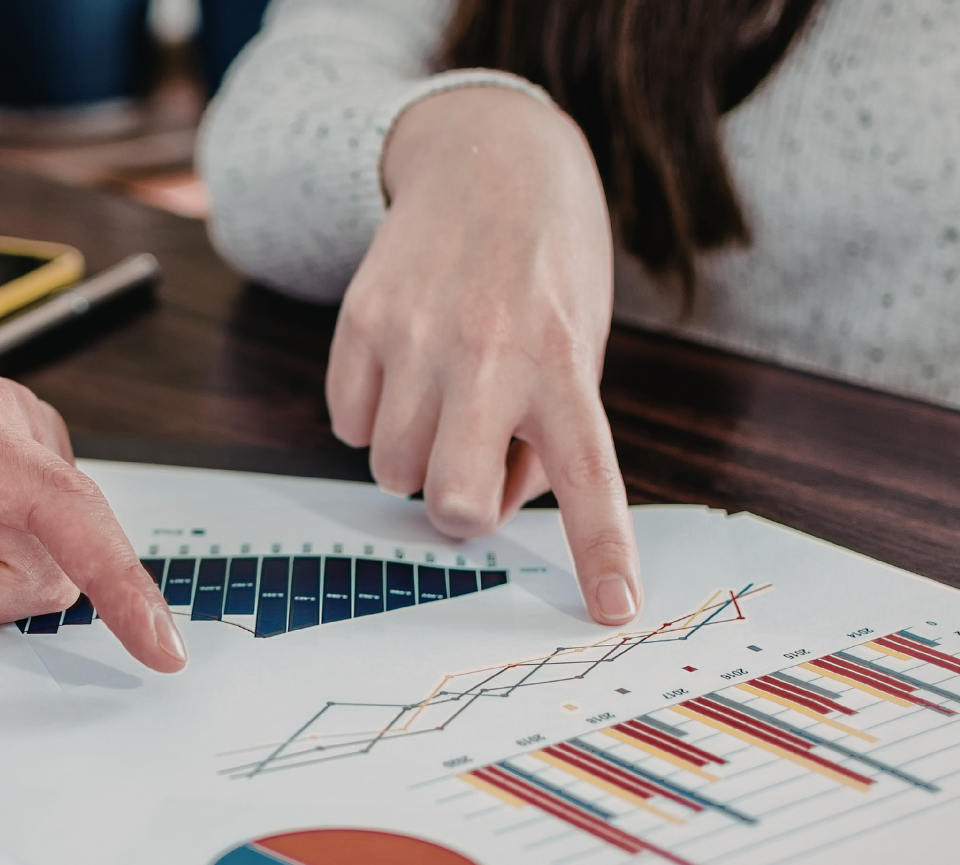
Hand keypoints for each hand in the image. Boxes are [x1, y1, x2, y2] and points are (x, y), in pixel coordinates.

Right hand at [330, 86, 641, 623]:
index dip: (600, 552)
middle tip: (470, 469)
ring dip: (413, 457)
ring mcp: (416, 338)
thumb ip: (543, 431)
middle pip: (453, 501)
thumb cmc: (543, 268)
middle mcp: (490, 354)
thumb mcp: (577, 343)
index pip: (589, 478)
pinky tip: (400, 369)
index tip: (614, 609)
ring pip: (390, 469)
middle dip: (456, 507)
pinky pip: (345, 423)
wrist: (485, 158)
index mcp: (562, 364)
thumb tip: (483, 506)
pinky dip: (369, 416)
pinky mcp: (360, 322)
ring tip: (440, 400)